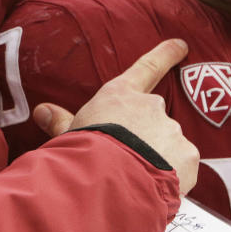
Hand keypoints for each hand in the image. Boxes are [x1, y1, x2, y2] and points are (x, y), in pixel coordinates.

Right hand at [33, 39, 198, 194]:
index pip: (147, 68)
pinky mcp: (187, 155)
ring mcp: (171, 129)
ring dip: (159, 157)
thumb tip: (43, 110)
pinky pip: (183, 165)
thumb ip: (61, 122)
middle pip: (154, 117)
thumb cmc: (83, 151)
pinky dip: (173, 175)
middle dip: (147, 134)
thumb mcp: (68, 134)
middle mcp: (150, 106)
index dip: (165, 55)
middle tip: (128, 157)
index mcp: (121, 95)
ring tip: (138, 177)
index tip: (182, 45)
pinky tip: (155, 186)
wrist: (107, 179)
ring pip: (169, 143)